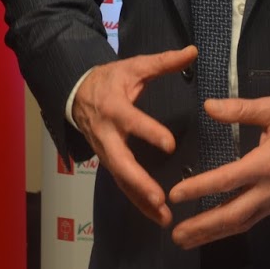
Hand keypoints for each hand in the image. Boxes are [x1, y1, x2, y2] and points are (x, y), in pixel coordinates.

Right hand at [72, 47, 196, 224]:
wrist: (76, 92)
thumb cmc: (110, 80)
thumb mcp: (134, 67)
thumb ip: (163, 62)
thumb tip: (193, 51)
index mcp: (114, 108)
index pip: (132, 122)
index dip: (149, 132)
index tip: (170, 145)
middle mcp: (108, 134)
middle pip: (120, 161)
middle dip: (139, 181)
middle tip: (159, 198)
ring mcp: (105, 151)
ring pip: (121, 179)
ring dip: (140, 199)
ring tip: (164, 217)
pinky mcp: (108, 161)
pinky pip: (122, 184)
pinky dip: (137, 202)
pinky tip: (156, 217)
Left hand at [167, 97, 269, 247]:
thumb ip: (241, 109)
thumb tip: (209, 107)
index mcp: (267, 163)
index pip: (226, 180)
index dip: (199, 189)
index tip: (175, 195)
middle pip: (233, 215)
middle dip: (203, 227)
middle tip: (176, 235)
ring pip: (243, 222)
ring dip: (214, 233)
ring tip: (188, 239)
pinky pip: (254, 219)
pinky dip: (233, 226)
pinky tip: (217, 228)